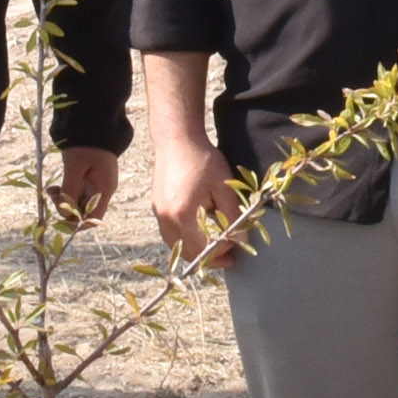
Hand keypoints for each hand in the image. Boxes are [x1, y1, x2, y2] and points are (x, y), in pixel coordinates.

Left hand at [53, 145, 120, 224]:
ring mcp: (97, 185)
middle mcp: (103, 191)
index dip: (76, 223)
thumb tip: (64, 212)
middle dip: (66, 208)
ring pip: (79, 203)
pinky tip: (57, 185)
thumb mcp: (74, 167)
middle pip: (84, 212)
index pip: (93, 220)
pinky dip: (67, 192)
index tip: (59, 212)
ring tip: (52, 189)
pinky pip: (78, 193)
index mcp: (103, 190)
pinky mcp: (91, 179)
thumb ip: (69, 191)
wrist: (94, 122)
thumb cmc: (86, 143)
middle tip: (52, 193)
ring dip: (64, 200)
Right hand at [149, 141, 241, 267]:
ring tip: (215, 247)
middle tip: (229, 256)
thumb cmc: (202, 160)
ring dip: (196, 251)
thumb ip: (232, 214)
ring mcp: (158, 215)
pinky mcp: (157, 209)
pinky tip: (200, 233)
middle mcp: (167, 218)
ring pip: (177, 246)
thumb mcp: (224, 186)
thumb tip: (240, 239)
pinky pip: (170, 235)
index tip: (237, 242)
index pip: (204, 247)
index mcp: (183, 214)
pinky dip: (185, 240)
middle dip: (210, 257)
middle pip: (188, 252)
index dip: (222, 250)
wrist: (177, 140)